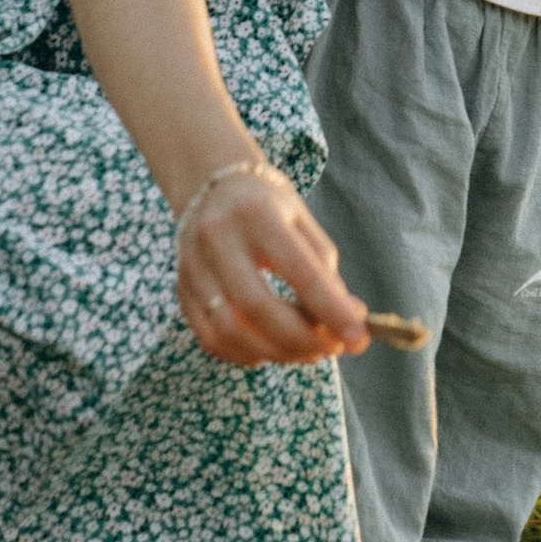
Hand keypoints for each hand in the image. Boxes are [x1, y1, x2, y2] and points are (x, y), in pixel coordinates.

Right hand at [173, 163, 364, 365]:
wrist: (211, 187)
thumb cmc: (267, 206)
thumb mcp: (301, 221)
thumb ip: (324, 269)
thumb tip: (349, 319)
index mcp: (257, 213)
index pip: (298, 270)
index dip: (331, 309)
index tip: (358, 336)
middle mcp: (217, 239)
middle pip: (257, 307)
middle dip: (301, 339)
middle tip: (332, 348)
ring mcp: (193, 267)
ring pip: (228, 331)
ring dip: (275, 353)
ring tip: (307, 352)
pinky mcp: (181, 291)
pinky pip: (210, 339)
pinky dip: (246, 354)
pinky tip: (271, 350)